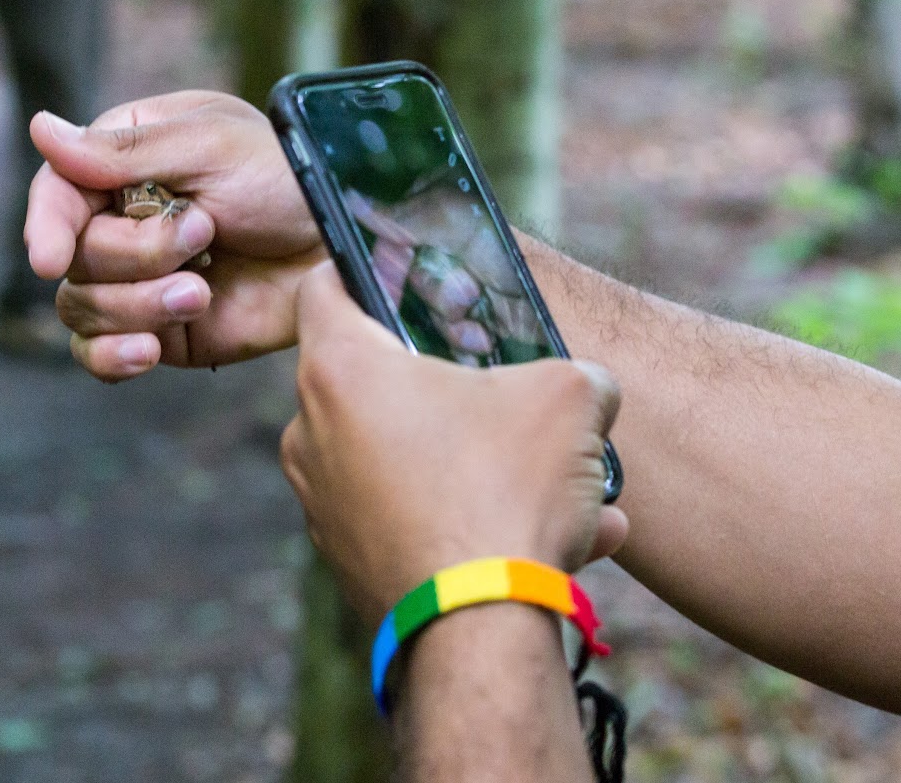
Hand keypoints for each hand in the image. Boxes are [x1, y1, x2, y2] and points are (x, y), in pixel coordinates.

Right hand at [25, 93, 324, 379]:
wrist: (343, 249)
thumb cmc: (290, 180)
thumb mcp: (212, 148)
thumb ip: (122, 151)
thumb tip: (38, 130)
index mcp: (127, 157)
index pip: (58, 190)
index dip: (47, 224)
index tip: (50, 259)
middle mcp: (123, 217)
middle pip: (74, 255)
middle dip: (135, 254)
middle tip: (204, 234)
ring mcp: (138, 279)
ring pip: (81, 307)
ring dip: (138, 304)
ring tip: (200, 292)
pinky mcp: (158, 329)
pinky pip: (100, 354)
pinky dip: (114, 357)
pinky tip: (147, 350)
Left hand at [281, 264, 629, 624]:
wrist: (479, 632)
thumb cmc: (506, 492)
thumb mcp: (569, 398)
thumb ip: (576, 374)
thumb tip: (589, 390)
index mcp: (341, 371)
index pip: (323, 286)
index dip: (363, 268)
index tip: (404, 274)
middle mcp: (311, 434)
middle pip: (373, 380)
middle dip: (447, 383)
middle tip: (509, 391)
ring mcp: (324, 505)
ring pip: (408, 460)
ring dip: (483, 465)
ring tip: (571, 488)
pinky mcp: (349, 564)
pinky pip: (419, 521)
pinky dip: (477, 523)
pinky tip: (568, 541)